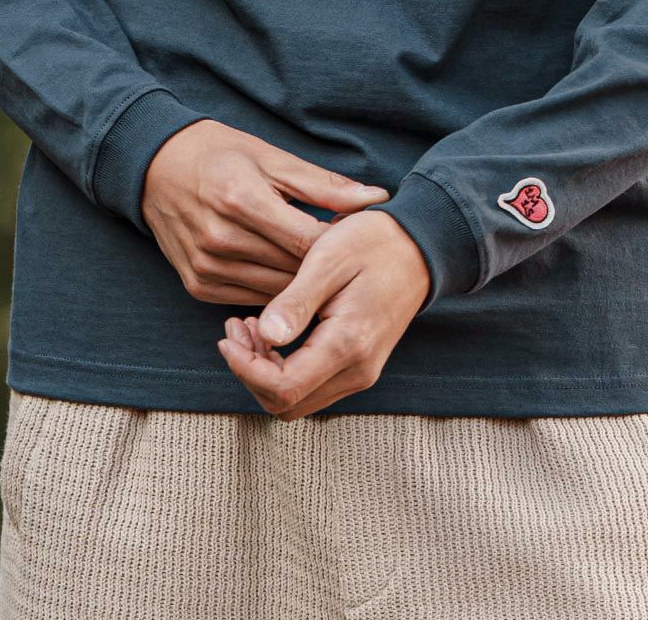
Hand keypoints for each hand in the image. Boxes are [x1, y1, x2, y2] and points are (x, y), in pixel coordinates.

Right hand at [141, 119, 391, 305]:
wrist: (155, 168)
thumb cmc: (220, 154)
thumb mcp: (271, 157)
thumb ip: (324, 184)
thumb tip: (377, 198)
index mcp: (242, 199)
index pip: (308, 240)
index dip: (342, 245)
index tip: (365, 240)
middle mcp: (220, 239)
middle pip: (294, 271)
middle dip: (328, 268)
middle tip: (355, 261)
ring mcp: (206, 267)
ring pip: (276, 292)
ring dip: (305, 286)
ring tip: (330, 272)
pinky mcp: (197, 286)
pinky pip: (251, 299)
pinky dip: (276, 291)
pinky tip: (293, 279)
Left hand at [215, 209, 431, 417]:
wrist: (420, 246)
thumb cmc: (373, 243)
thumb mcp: (330, 258)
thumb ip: (297, 301)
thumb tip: (265, 337)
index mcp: (348, 344)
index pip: (283, 389)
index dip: (245, 370)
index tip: (228, 336)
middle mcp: (358, 370)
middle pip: (286, 405)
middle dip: (249, 373)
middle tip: (235, 328)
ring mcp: (361, 372)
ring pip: (297, 400)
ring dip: (263, 372)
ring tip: (248, 326)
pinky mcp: (359, 366)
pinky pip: (311, 386)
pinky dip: (283, 368)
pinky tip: (273, 331)